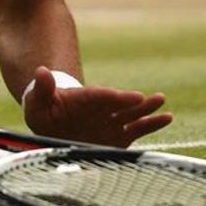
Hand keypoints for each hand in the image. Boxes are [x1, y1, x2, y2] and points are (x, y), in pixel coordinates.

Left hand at [23, 66, 172, 146]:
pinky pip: (138, 128)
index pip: (96, 96)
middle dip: (129, 101)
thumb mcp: (38, 101)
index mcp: (82, 99)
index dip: (108, 96)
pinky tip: (167, 117)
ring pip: (132, 113)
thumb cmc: (45, 111)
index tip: (119, 95)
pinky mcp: (120, 134)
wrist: (54, 125)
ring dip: (146, 108)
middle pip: (118, 103)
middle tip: (144, 98)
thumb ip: (42, 88)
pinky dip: (152, 124)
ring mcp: (112, 120)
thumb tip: (40, 71)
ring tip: (161, 100)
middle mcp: (101, 108)